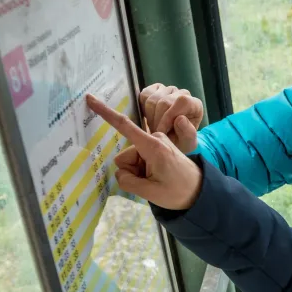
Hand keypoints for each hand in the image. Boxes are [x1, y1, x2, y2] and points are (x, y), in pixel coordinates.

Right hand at [86, 94, 202, 209]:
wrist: (200, 192)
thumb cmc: (178, 192)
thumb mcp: (150, 192)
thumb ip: (128, 181)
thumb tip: (120, 172)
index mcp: (153, 146)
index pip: (124, 126)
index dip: (105, 112)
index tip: (90, 99)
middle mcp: (155, 139)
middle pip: (127, 156)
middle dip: (133, 171)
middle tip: (152, 183)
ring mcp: (158, 142)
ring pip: (133, 160)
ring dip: (140, 172)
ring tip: (158, 181)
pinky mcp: (159, 147)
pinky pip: (141, 159)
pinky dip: (145, 170)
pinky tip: (159, 177)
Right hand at [139, 83, 203, 152]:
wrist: (172, 140)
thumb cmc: (181, 141)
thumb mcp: (187, 143)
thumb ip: (187, 133)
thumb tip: (180, 119)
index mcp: (195, 104)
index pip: (182, 102)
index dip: (169, 117)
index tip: (162, 132)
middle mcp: (183, 93)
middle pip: (164, 102)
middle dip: (157, 121)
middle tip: (156, 133)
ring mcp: (169, 90)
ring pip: (152, 99)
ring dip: (149, 117)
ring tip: (154, 128)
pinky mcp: (155, 89)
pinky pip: (144, 95)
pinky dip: (143, 108)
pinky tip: (149, 118)